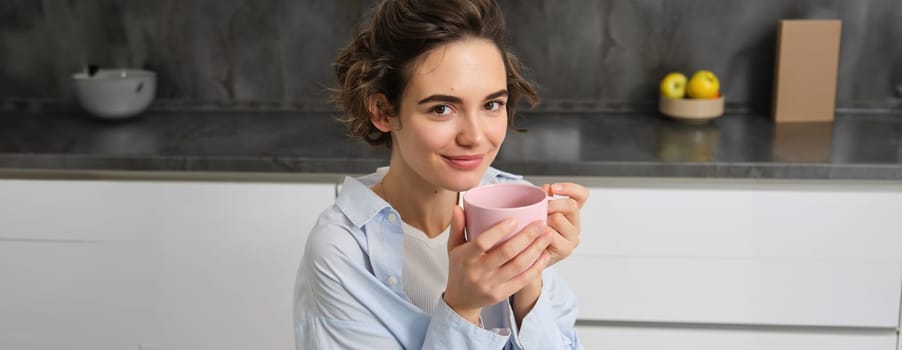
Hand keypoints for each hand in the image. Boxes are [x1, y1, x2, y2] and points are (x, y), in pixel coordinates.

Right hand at [443, 206, 551, 324]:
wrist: (461, 300)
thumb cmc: (459, 268)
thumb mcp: (453, 247)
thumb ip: (457, 227)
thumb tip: (459, 207)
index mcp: (465, 257)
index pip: (482, 242)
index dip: (499, 230)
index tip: (515, 218)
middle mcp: (478, 272)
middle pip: (506, 252)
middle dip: (527, 236)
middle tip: (541, 224)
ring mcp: (491, 285)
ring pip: (519, 266)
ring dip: (536, 249)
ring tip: (548, 235)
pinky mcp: (502, 294)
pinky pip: (523, 280)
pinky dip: (536, 267)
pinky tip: (545, 255)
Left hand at [541, 183, 588, 266]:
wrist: (528, 258)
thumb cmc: (533, 233)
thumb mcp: (538, 212)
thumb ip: (544, 199)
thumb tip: (546, 188)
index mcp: (572, 213)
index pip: (582, 195)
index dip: (570, 188)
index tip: (553, 188)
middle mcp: (575, 225)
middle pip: (571, 205)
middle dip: (551, 204)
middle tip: (539, 210)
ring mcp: (572, 238)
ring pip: (559, 218)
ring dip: (544, 219)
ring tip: (536, 226)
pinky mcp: (566, 250)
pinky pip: (551, 234)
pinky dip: (541, 232)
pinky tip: (536, 236)